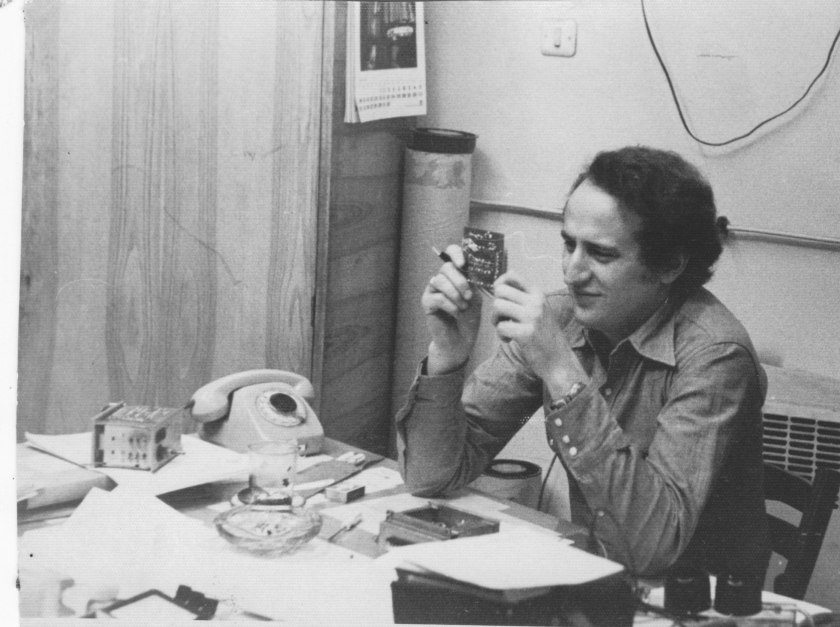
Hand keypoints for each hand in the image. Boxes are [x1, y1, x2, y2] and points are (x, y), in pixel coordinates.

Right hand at [422, 244, 481, 374]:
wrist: (461, 340)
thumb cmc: (469, 318)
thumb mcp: (475, 297)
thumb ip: (471, 281)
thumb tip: (467, 266)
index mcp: (455, 274)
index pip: (450, 253)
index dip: (455, 254)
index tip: (463, 263)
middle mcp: (442, 279)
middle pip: (446, 267)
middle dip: (460, 281)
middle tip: (469, 297)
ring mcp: (432, 290)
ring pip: (440, 281)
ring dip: (455, 294)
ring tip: (463, 307)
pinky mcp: (427, 303)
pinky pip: (437, 298)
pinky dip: (450, 306)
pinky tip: (456, 313)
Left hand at [492, 272, 586, 391]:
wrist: (559, 359)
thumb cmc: (544, 335)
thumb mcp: (539, 309)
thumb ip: (523, 297)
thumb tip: (497, 285)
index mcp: (538, 293)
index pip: (511, 275)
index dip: (499, 284)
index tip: (501, 298)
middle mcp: (536, 302)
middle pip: (500, 290)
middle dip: (496, 305)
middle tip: (503, 318)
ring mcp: (532, 317)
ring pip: (497, 306)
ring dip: (496, 320)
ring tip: (505, 329)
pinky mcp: (526, 333)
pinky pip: (500, 327)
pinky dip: (501, 336)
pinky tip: (510, 340)